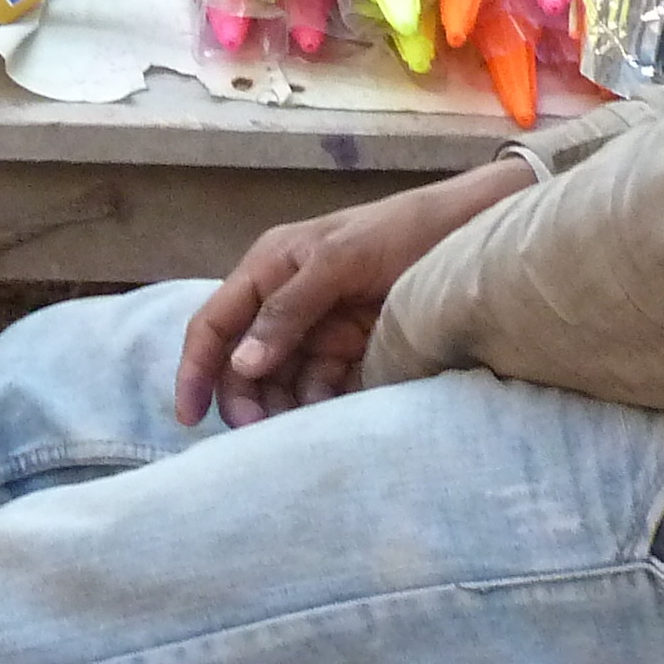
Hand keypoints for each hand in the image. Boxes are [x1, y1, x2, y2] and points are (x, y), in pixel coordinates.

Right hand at [176, 162, 533, 426]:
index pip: (214, 323)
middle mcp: (285, 299)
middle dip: (244, 399)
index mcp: (270, 266)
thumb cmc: (405, 230)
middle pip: (243, 363)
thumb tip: (241, 366)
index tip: (190, 418)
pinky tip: (328, 420)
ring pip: (281, 383)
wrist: (474, 232)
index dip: (195, 370)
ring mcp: (319, 328)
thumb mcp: (343, 257)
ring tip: (296, 432)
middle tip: (261, 434)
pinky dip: (318, 408)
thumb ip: (290, 307)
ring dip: (281, 409)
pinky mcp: (352, 352)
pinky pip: (321, 389)